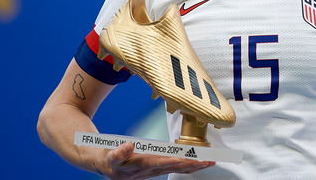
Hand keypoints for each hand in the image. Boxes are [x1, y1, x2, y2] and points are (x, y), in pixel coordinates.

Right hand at [100, 142, 214, 178]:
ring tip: (209, 162)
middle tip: (206, 161)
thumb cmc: (109, 160)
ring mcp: (155, 170)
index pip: (156, 164)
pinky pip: (177, 167)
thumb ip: (118, 153)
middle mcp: (150, 170)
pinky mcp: (158, 167)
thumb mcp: (109, 156)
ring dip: (193, 166)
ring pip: (177, 168)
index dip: (168, 162)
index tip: (180, 159)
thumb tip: (128, 146)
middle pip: (173, 167)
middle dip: (190, 164)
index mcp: (139, 167)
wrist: (106, 166)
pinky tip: (199, 163)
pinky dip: (189, 165)